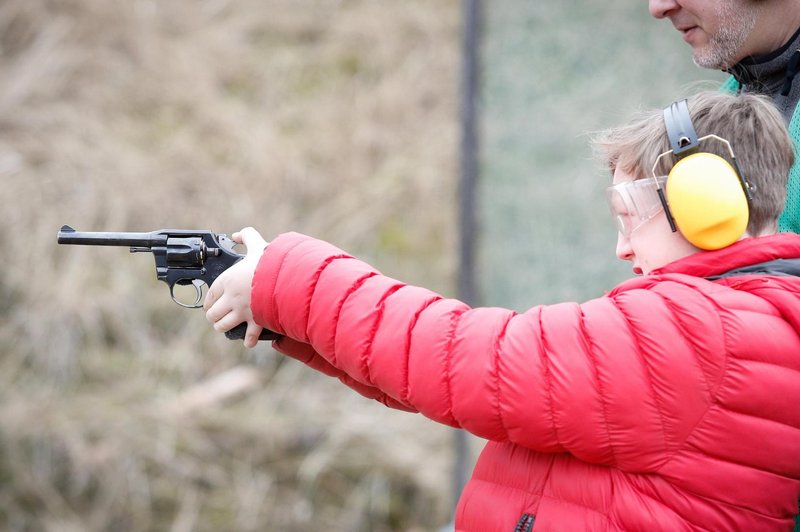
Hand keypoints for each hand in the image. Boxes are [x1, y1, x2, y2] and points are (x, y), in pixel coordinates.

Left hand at [203, 227, 267, 347]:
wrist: (286, 277)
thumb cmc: (271, 261)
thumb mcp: (258, 244)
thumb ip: (247, 236)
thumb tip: (237, 235)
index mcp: (228, 280)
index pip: (210, 295)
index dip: (209, 302)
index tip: (210, 304)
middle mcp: (231, 298)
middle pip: (213, 314)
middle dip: (214, 316)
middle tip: (219, 316)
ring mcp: (243, 311)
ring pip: (223, 326)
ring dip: (224, 327)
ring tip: (227, 326)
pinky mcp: (256, 320)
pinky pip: (249, 336)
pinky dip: (248, 340)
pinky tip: (248, 341)